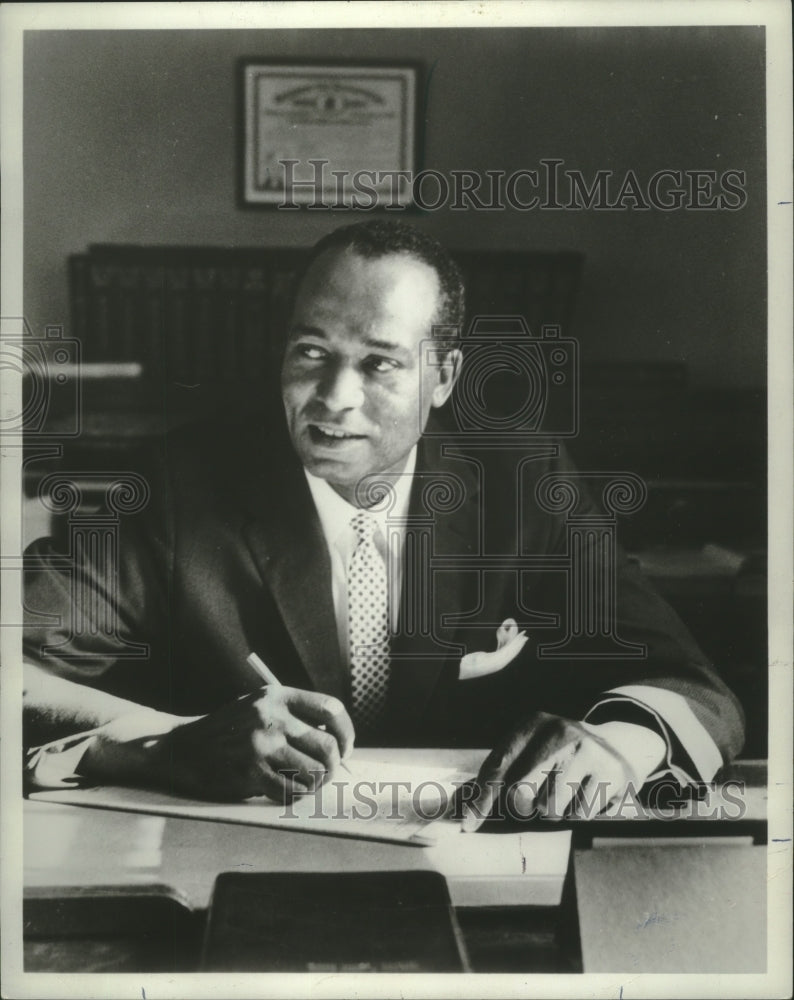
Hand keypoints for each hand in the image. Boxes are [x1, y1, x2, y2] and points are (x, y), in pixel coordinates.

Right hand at [81, 686, 354, 801]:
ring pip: (315, 772)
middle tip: (327, 772)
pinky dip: (297, 796)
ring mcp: (260, 745)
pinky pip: (291, 792)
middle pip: (327, 745)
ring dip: (317, 783)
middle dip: (334, 764)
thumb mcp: (258, 705)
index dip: (346, 731)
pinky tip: (290, 792)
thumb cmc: (228, 728)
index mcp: (277, 696)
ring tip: (308, 783)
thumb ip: (293, 714)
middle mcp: (270, 717)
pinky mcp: (250, 773)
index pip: (330, 709)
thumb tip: (337, 738)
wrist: (183, 747)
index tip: (345, 747)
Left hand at [462, 711, 638, 829]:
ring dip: (555, 810)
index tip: (468, 824)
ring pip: (552, 808)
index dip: (482, 798)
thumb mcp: (530, 750)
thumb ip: (496, 776)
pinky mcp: (612, 773)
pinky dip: (580, 813)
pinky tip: (588, 793)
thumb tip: (462, 812)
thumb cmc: (558, 755)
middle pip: (521, 792)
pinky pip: (581, 815)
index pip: (498, 765)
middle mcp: (560, 732)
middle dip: (524, 806)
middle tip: (536, 800)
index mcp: (533, 723)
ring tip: (566, 792)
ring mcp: (588, 751)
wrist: (617, 743)